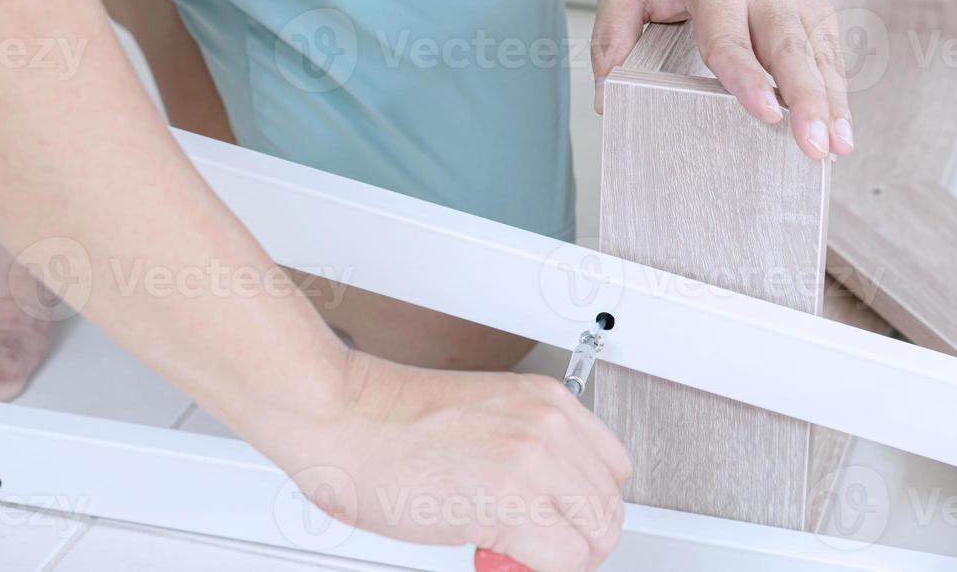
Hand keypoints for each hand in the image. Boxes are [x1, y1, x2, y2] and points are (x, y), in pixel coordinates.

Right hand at [268, 351, 630, 571]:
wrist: (344, 418)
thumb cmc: (391, 422)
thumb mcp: (487, 416)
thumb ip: (529, 448)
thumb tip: (551, 498)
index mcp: (548, 401)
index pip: (612, 468)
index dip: (586, 506)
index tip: (560, 521)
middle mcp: (550, 425)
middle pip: (610, 506)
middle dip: (576, 538)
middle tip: (534, 547)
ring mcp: (535, 460)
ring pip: (596, 537)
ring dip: (560, 558)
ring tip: (514, 553)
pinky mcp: (512, 501)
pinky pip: (562, 560)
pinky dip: (536, 571)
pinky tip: (496, 556)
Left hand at [591, 0, 853, 159]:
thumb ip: (611, 35)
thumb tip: (608, 96)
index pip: (730, 38)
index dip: (747, 76)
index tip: (764, 110)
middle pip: (789, 49)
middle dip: (805, 99)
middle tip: (815, 144)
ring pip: (818, 55)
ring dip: (832, 103)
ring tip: (838, 147)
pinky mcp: (816, 8)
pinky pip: (831, 55)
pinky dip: (839, 94)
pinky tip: (842, 130)